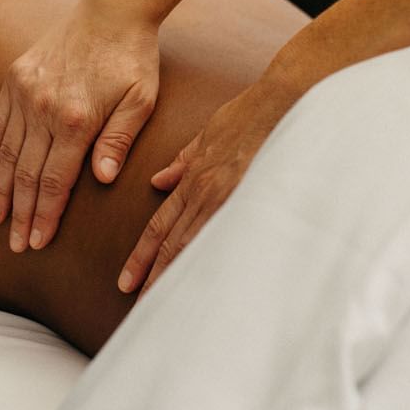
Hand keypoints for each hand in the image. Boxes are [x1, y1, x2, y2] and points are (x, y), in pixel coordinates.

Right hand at [0, 0, 160, 252]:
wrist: (111, 10)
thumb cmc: (133, 59)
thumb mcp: (140, 100)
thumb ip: (119, 140)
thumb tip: (102, 179)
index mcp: (76, 118)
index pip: (55, 180)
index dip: (44, 214)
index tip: (37, 242)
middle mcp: (43, 107)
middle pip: (26, 173)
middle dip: (20, 213)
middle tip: (15, 244)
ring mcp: (25, 92)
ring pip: (6, 152)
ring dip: (0, 190)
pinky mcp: (15, 78)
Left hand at [117, 80, 297, 294]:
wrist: (283, 100)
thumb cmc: (249, 113)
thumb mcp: (208, 132)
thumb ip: (183, 160)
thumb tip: (159, 181)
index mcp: (194, 179)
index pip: (160, 226)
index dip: (141, 256)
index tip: (126, 281)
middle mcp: (205, 193)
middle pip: (172, 245)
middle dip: (152, 277)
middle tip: (137, 308)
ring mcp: (228, 199)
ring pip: (194, 247)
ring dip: (175, 277)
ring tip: (162, 306)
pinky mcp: (252, 201)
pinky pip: (227, 240)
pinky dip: (214, 264)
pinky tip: (208, 287)